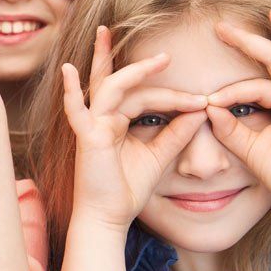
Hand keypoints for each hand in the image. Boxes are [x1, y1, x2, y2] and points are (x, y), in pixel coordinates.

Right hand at [63, 26, 208, 227]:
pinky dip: (70, 92)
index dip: (174, 97)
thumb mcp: (159, 156)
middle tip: (168, 54)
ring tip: (160, 60)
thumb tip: (200, 111)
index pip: (144, 96)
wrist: (110, 216)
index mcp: (117, 121)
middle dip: (141, 66)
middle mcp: (102, 118)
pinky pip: (76, 111)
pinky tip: (68, 70)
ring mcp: (92, 125)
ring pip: (112, 89)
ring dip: (133, 72)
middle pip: (124, 84)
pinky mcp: (86, 138)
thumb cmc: (127, 188)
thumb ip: (177, 133)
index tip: (202, 102)